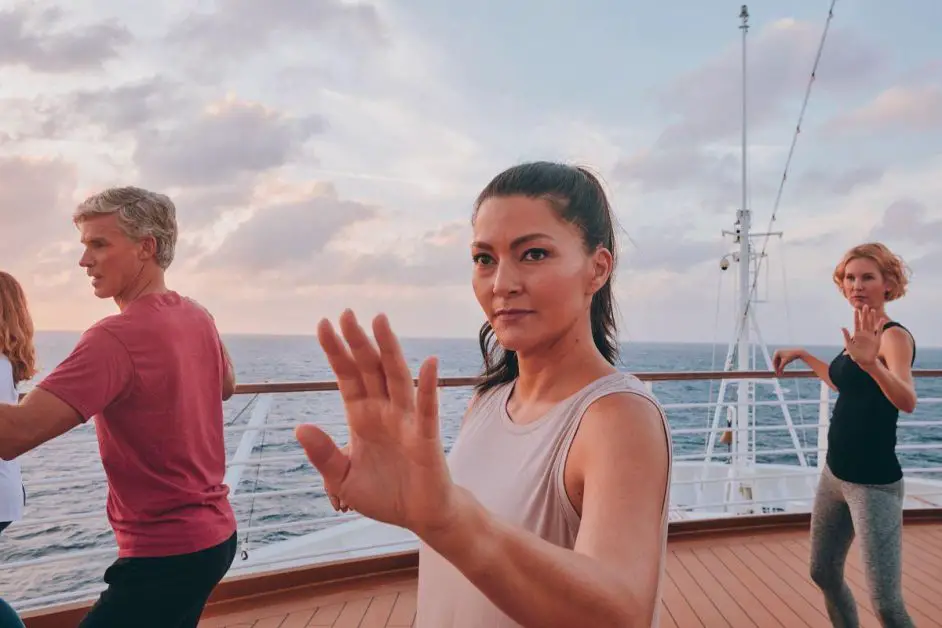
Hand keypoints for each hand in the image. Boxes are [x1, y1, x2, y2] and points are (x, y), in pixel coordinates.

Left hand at [295, 310, 458, 537]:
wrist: (419, 516)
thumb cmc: (383, 493)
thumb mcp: (342, 479)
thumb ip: (323, 455)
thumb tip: (300, 427)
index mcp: (361, 416)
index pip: (346, 376)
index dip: (335, 352)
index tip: (323, 325)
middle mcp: (384, 411)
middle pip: (369, 369)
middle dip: (357, 341)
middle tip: (346, 313)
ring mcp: (406, 420)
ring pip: (396, 378)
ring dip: (389, 349)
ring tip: (380, 321)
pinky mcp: (425, 437)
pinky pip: (427, 408)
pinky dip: (429, 386)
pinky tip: (429, 364)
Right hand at [772, 348, 803, 375]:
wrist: (798, 352)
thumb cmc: (791, 356)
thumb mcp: (785, 362)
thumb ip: (781, 367)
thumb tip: (778, 371)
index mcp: (776, 353)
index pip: (774, 361)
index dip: (775, 368)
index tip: (776, 372)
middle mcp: (777, 352)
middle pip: (776, 362)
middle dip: (777, 368)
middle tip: (778, 374)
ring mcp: (780, 354)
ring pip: (778, 362)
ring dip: (779, 367)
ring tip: (781, 372)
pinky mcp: (783, 355)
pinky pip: (781, 361)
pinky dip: (781, 365)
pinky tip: (782, 369)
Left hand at [841, 305, 886, 368]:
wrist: (865, 362)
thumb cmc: (855, 355)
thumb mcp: (849, 346)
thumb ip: (847, 337)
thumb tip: (842, 327)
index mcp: (857, 334)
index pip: (856, 323)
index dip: (856, 317)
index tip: (855, 309)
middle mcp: (864, 333)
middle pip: (864, 322)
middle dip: (864, 314)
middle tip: (865, 306)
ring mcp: (871, 336)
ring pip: (871, 324)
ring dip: (872, 318)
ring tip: (872, 310)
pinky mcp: (877, 340)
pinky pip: (879, 331)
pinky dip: (880, 326)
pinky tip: (881, 320)